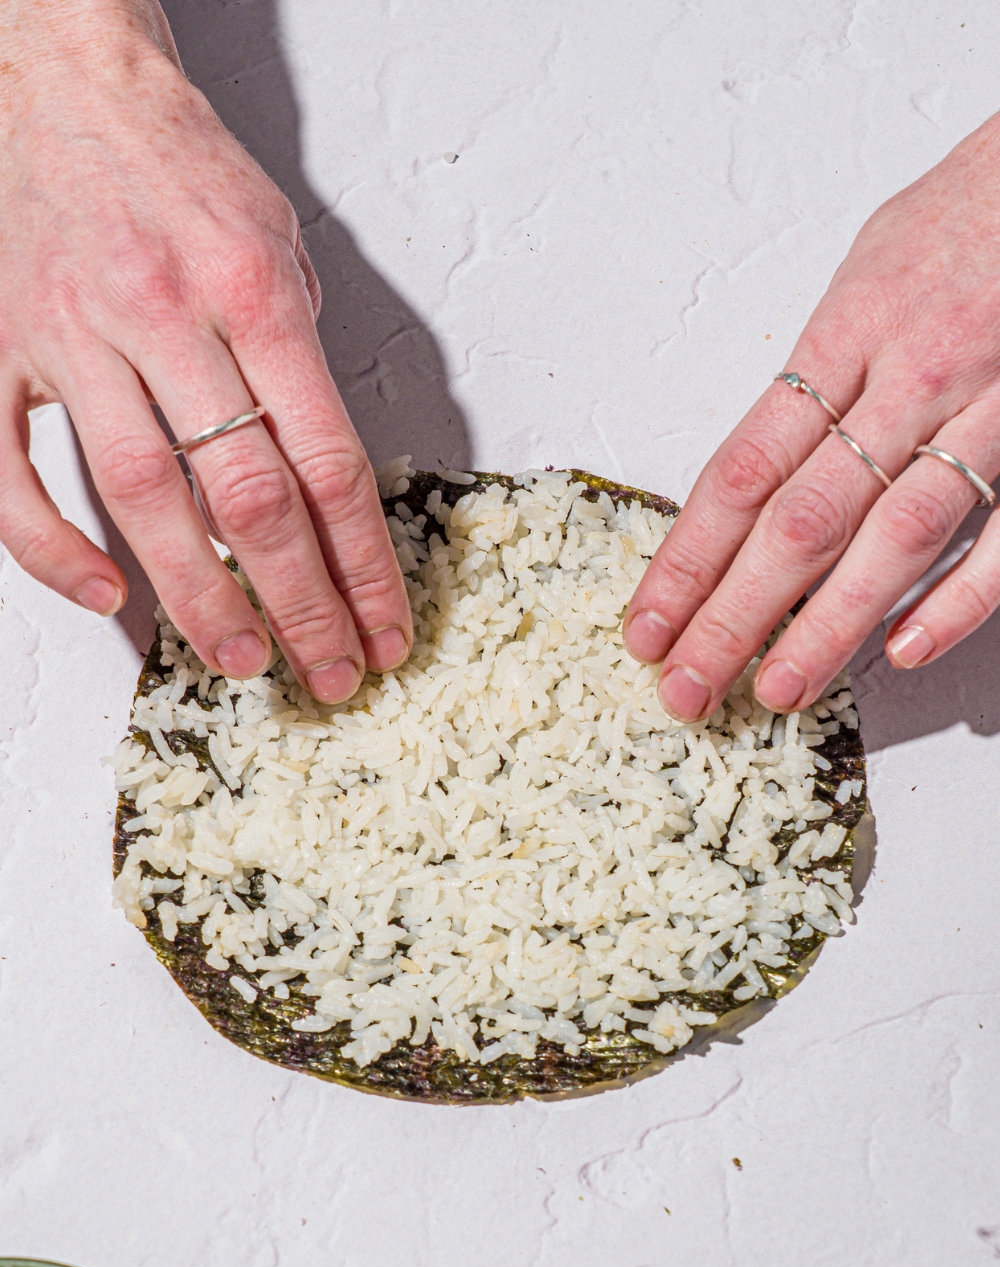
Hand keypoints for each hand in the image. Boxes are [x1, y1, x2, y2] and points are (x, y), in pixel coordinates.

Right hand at [0, 0, 409, 701]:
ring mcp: (71, 332)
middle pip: (248, 495)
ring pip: (139, 494)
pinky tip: (106, 595)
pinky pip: (11, 469)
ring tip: (243, 659)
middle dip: (299, 601)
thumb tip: (320, 477)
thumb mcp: (279, 243)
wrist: (65, 80)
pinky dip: (52, 547)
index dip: (364, 563)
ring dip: (197, 594)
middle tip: (330, 670)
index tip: (386, 625)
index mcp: (252, 289)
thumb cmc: (181, 166)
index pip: (328, 461)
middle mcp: (163, 313)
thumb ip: (299, 361)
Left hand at [624, 112, 999, 720]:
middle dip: (734, 615)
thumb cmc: (967, 216)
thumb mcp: (865, 273)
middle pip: (800, 520)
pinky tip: (901, 651)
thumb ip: (816, 374)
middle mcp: (906, 379)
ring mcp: (983, 409)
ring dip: (828, 625)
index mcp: (844, 334)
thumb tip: (757, 465)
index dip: (685, 560)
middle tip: (686, 686)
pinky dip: (957, 598)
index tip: (645, 626)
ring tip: (776, 690)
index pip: (741, 470)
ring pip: (894, 537)